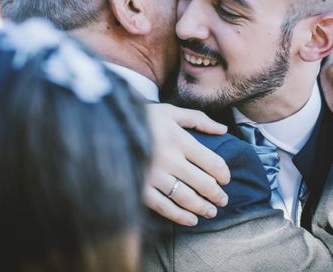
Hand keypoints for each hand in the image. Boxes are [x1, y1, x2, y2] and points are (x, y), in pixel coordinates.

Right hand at [145, 104, 229, 225]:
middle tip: (223, 201)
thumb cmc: (143, 117)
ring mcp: (154, 175)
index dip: (223, 174)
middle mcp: (169, 159)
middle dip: (217, 195)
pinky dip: (180, 216)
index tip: (226, 180)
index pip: (212, 162)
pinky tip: (191, 220)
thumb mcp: (171, 112)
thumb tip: (224, 130)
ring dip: (202, 208)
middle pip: (203, 183)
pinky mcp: (140, 188)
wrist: (107, 127)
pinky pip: (164, 207)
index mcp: (179, 139)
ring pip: (186, 198)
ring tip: (211, 212)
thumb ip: (198, 120)